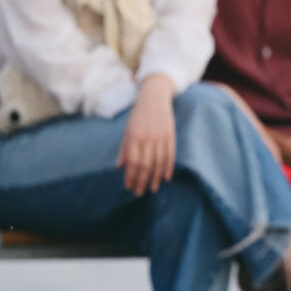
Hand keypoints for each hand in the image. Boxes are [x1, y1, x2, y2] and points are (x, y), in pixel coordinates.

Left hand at [120, 75, 177, 194]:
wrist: (154, 98)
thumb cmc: (138, 116)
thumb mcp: (127, 130)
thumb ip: (124, 148)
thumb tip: (119, 167)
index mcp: (134, 136)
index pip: (132, 162)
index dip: (130, 176)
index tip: (128, 187)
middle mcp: (147, 138)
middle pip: (145, 165)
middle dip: (141, 181)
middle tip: (139, 192)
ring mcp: (160, 137)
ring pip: (158, 163)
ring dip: (155, 178)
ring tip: (153, 188)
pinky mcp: (171, 136)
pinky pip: (170, 155)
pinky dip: (168, 168)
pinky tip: (166, 177)